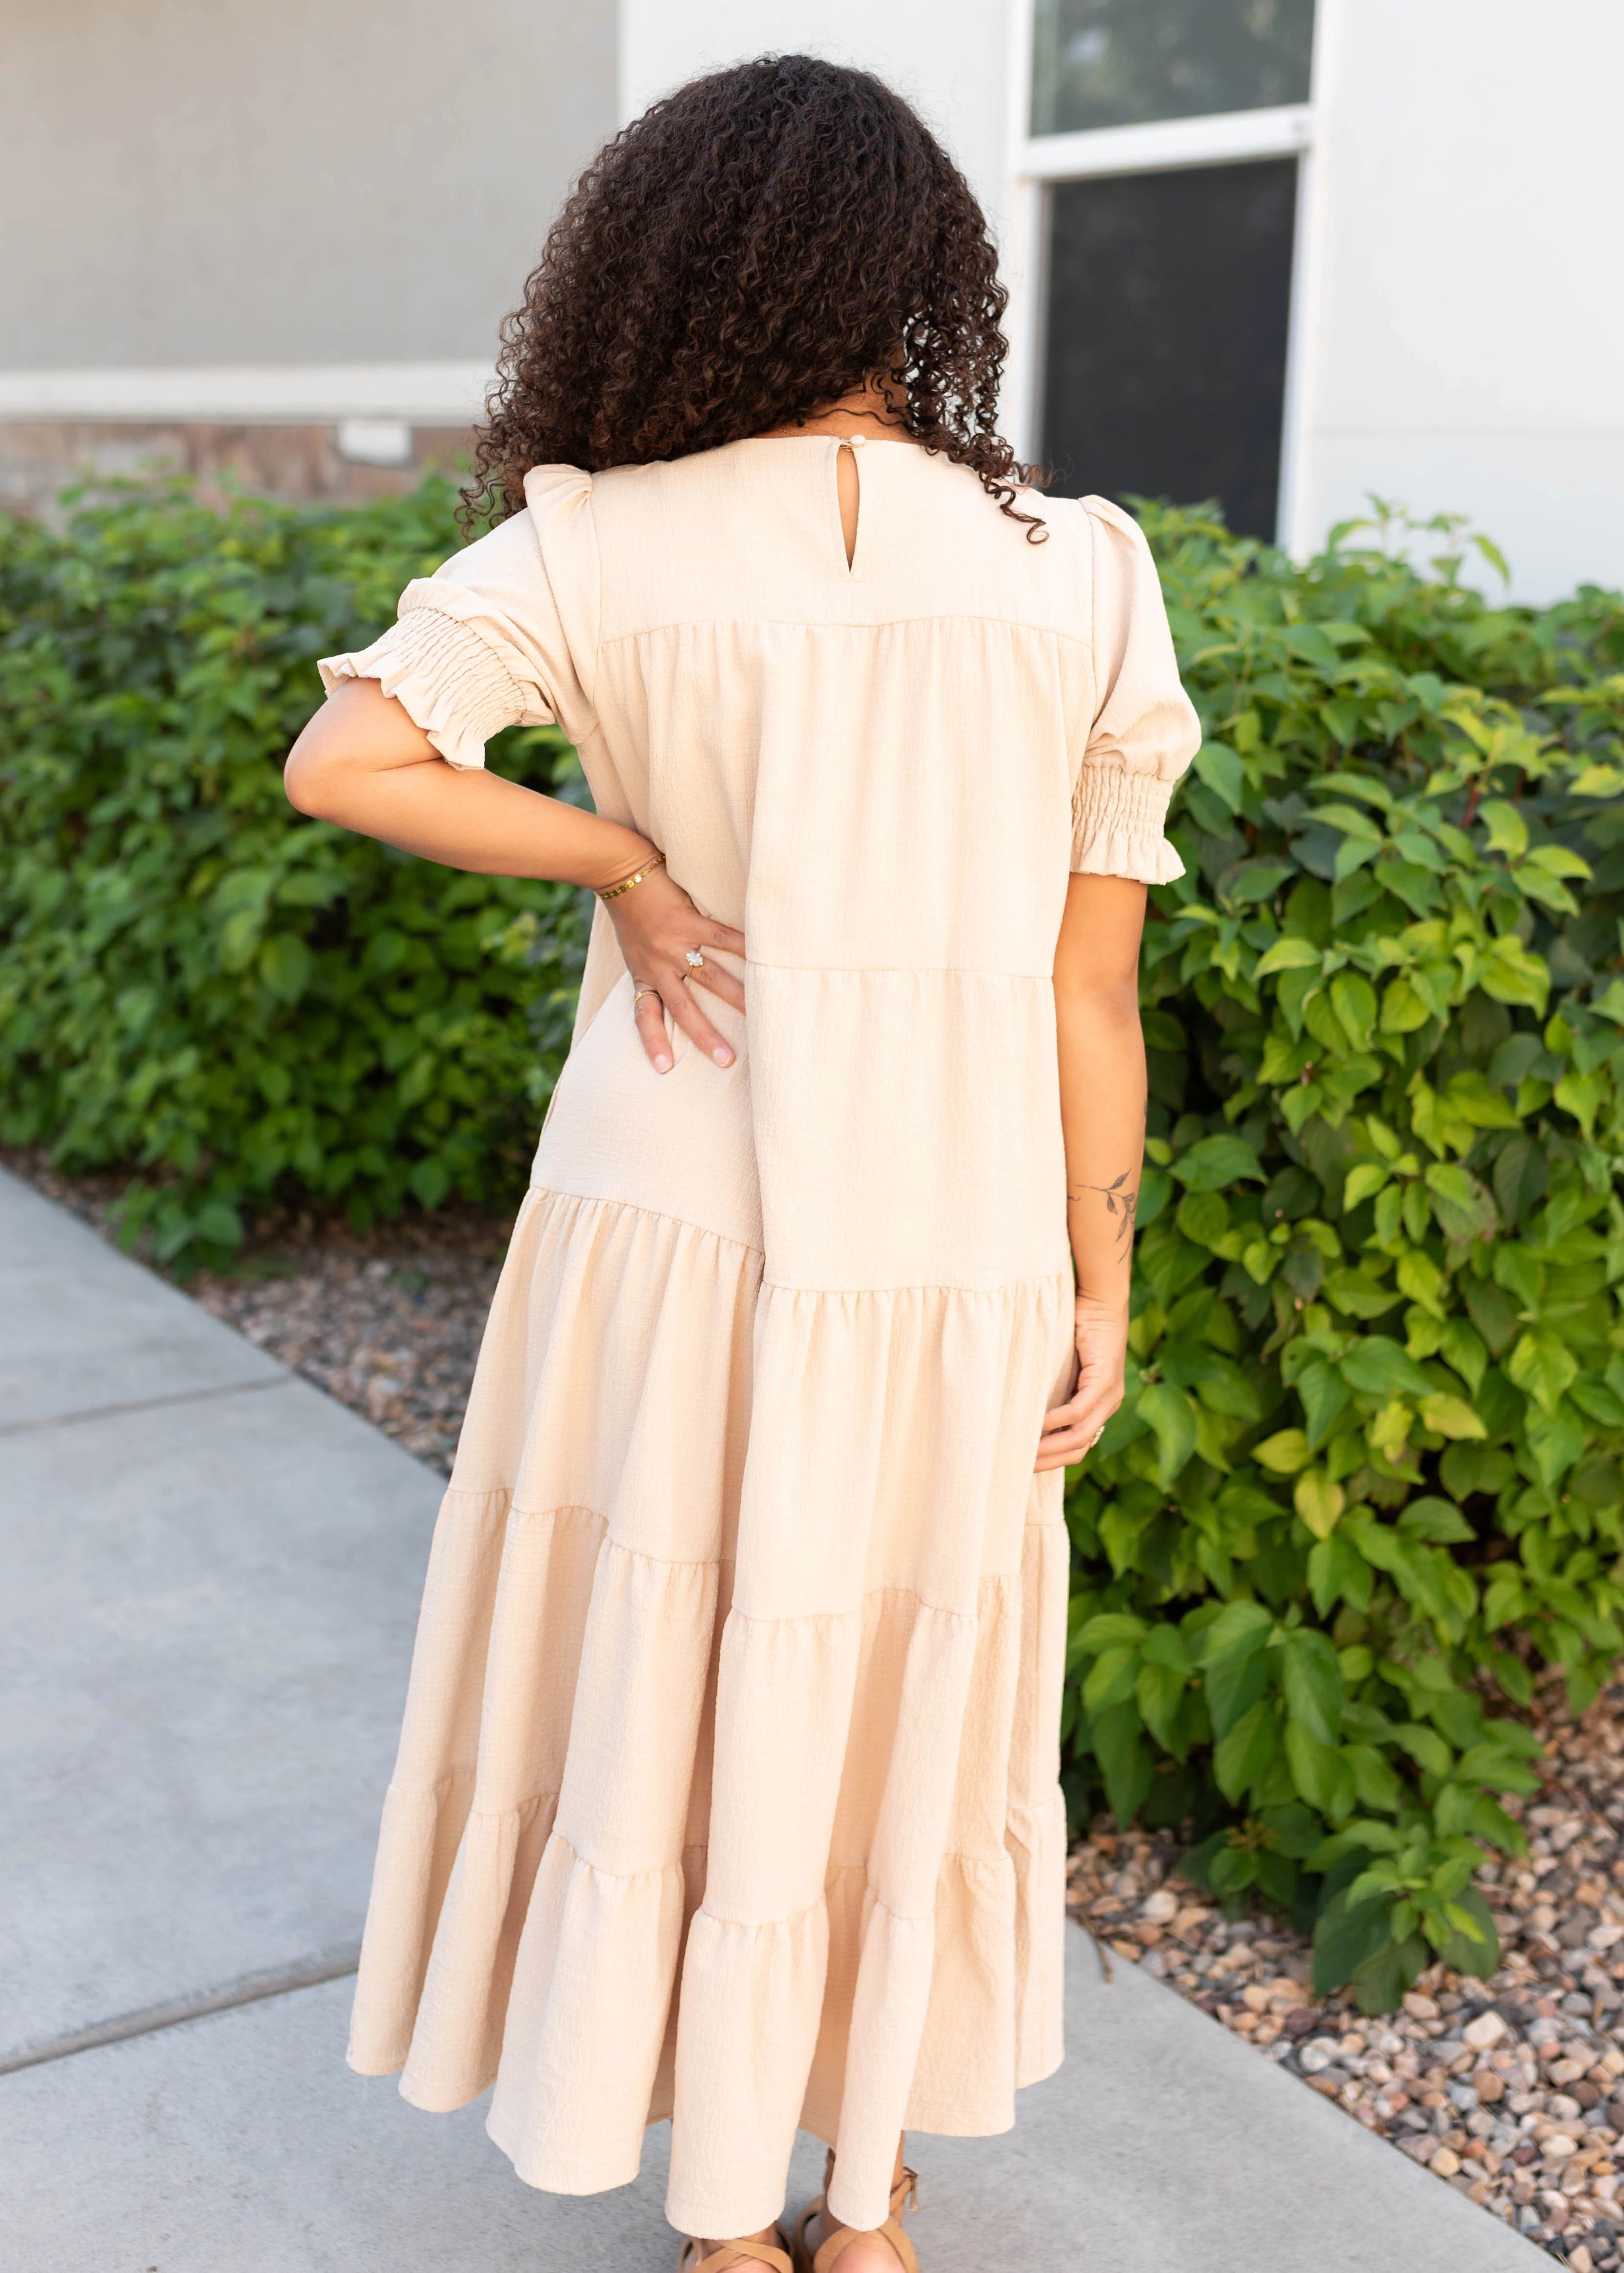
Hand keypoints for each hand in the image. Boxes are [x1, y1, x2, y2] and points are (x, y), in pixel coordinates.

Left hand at [604, 863, 745, 1073]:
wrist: (620, 873)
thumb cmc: (629, 912)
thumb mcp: (633, 950)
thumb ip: (653, 969)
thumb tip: (678, 984)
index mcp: (643, 975)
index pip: (645, 1016)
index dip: (654, 1042)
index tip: (665, 1069)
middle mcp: (658, 966)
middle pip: (684, 1008)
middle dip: (706, 1036)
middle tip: (727, 1061)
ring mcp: (675, 945)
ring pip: (709, 978)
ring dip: (735, 997)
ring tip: (758, 1013)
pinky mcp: (690, 921)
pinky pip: (722, 939)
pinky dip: (744, 948)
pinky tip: (763, 957)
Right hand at [1035, 1293, 1129, 1471]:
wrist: (1099, 1300)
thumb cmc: (1078, 1330)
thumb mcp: (1064, 1370)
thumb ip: (1054, 1392)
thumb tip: (1026, 1415)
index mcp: (1101, 1407)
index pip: (1078, 1448)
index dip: (1051, 1461)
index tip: (1023, 1465)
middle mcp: (1109, 1406)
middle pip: (1078, 1450)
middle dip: (1047, 1461)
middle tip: (1017, 1465)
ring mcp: (1110, 1396)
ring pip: (1079, 1436)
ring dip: (1048, 1446)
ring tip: (1021, 1449)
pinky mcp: (1105, 1380)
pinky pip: (1078, 1411)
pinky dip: (1054, 1421)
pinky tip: (1034, 1424)